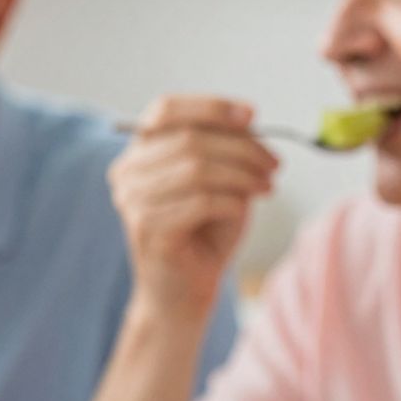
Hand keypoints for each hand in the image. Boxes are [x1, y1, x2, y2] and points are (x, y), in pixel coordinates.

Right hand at [110, 96, 278, 320]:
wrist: (182, 294)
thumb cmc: (203, 235)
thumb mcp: (219, 181)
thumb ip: (224, 148)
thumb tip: (247, 119)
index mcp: (138, 153)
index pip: (164, 110)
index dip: (210, 106)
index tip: (252, 116)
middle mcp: (126, 173)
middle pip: (189, 139)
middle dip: (242, 147)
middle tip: (274, 164)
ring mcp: (132, 202)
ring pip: (196, 168)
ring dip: (242, 174)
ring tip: (266, 186)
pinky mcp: (147, 229)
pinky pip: (200, 201)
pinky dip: (231, 200)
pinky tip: (244, 208)